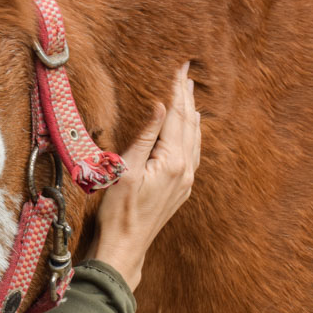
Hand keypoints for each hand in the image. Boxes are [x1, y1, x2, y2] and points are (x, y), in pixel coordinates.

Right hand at [88, 62, 200, 290]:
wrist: (126, 244)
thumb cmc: (119, 210)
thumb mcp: (126, 169)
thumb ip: (146, 136)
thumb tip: (159, 107)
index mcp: (172, 161)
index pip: (175, 117)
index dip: (177, 91)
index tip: (180, 68)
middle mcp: (185, 169)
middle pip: (188, 124)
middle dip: (187, 98)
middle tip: (187, 73)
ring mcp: (186, 180)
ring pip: (194, 138)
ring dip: (192, 114)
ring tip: (191, 94)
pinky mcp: (181, 188)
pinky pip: (193, 153)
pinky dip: (193, 134)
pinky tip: (192, 129)